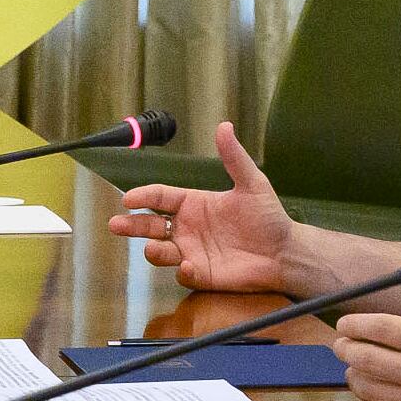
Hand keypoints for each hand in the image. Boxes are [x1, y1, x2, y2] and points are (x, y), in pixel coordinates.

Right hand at [104, 122, 295, 292]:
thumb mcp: (252, 183)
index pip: (160, 197)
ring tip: (153, 248)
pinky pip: (183, 274)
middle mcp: (187, 228)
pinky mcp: (201, 274)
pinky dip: (182, 271)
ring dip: (153, 250)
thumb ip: (234, 157)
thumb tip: (224, 126)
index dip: (143, 196)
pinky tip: (188, 266)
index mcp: (193, 204)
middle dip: (131, 225)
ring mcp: (192, 251)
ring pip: (160, 251)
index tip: (129, 198)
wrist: (284, 253)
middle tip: (116, 225)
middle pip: (150, 225)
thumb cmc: (268, 217)